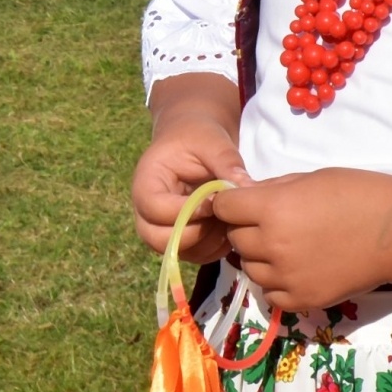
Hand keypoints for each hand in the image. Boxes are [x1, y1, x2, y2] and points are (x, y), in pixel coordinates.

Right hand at [132, 75, 249, 261]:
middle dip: (193, 235)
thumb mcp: (212, 141)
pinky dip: (211, 250)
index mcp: (146, 181)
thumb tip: (245, 188)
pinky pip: (190, 255)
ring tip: (228, 223)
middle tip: (221, 218)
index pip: (155, 208)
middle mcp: (145, 208)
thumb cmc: (198, 137)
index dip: (186, 211)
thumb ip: (226, 162)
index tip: (215, 201)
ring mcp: (159, 225)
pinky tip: (228, 229)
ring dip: (205, 244)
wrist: (193, 140)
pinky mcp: (177, 235)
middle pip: (155, 238)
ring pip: (173, 251)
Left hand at [214, 168, 391, 311]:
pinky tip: (293, 269)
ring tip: (285, 247)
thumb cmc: (356, 194)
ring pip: (248, 267)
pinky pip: (269, 293)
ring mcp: (286, 276)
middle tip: (269, 225)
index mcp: (271, 209)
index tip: (241, 204)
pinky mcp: (302, 299)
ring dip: (259, 258)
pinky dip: (275, 283)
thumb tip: (238, 195)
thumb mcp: (306, 179)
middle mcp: (272, 245)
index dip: (229, 203)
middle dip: (245, 229)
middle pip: (235, 239)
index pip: (222, 207)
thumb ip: (268, 190)